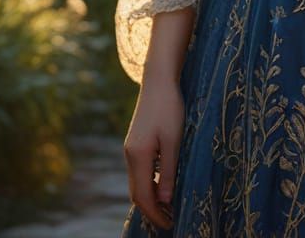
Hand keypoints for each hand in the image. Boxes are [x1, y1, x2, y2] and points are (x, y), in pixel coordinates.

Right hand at [123, 79, 185, 230]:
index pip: (143, 196)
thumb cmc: (169, 107)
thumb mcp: (173, 140)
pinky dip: (149, 184)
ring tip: (169, 208)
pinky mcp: (135, 142)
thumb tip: (164, 201)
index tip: (170, 224)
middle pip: (136, 193)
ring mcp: (131, 148)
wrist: (158, 80)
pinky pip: (140, 171)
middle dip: (151, 210)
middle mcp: (130, 155)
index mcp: (138, 156)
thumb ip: (168, 171)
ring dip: (150, 198)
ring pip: (137, 182)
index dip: (155, 214)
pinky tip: (162, 185)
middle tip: (170, 221)